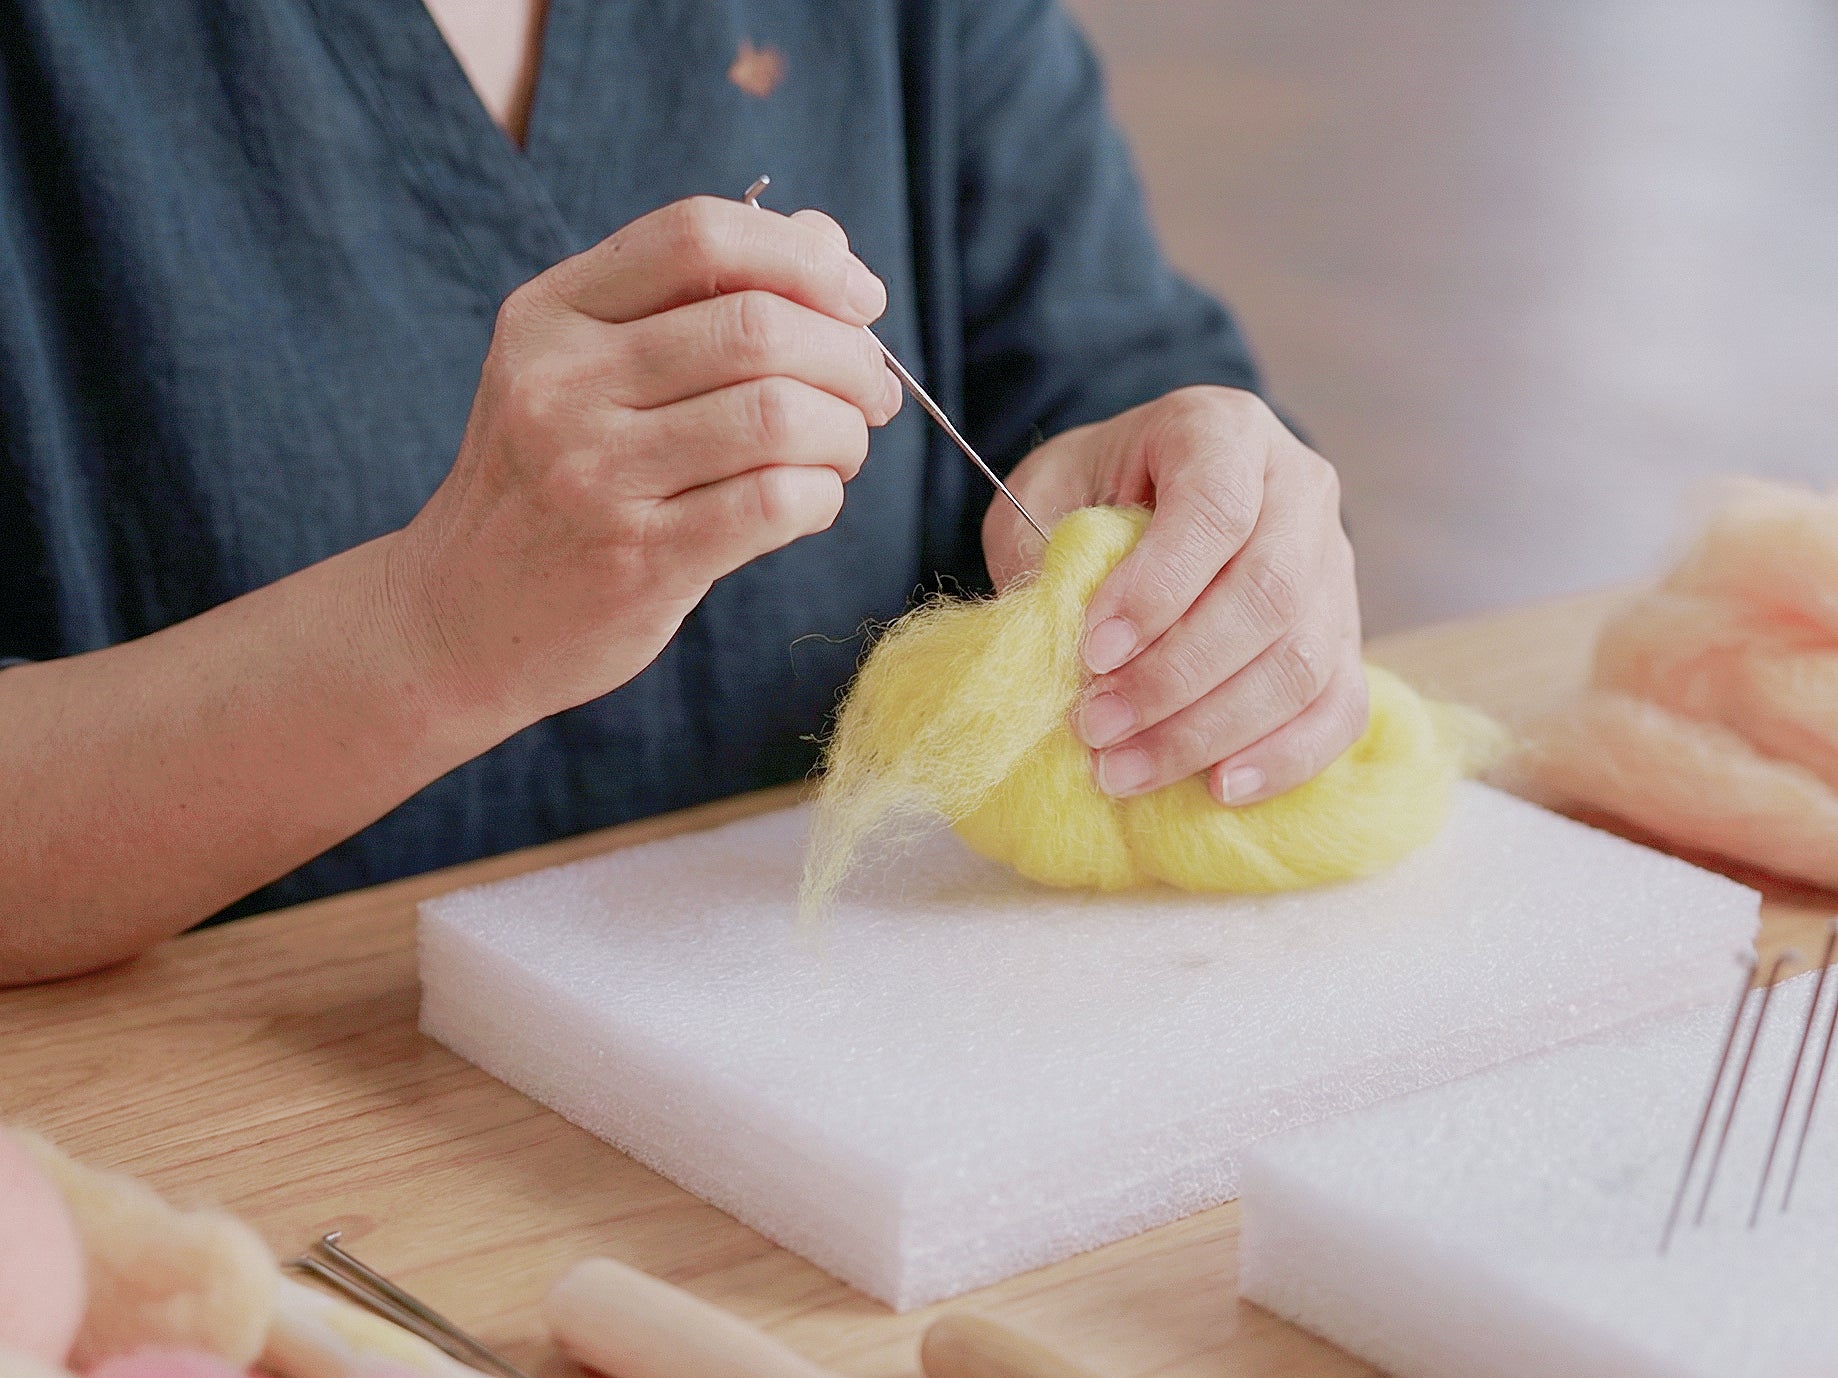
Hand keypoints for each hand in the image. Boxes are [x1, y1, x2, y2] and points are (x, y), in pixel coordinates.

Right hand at [390, 196, 901, 725]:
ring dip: (843, 429)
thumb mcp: (582, 371)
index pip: (698, 237)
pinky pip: (773, 503)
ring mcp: (595, 475)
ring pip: (776, 414)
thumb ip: (694, 300)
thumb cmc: (546, 484)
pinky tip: (811, 499)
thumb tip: (825, 241)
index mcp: (551, 315)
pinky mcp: (638, 560)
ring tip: (843, 447)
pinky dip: (821, 495)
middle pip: (755, 326)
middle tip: (871, 391)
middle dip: (848, 354)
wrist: (458, 618)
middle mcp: (563, 385)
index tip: (859, 298)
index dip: (803, 257)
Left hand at [982, 386, 1364, 805]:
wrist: (1152, 488)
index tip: (1093, 651)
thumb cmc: (1094, 490)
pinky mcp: (1346, 634)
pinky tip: (1218, 788)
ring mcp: (1335, 564)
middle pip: (1268, 594)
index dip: (1157, 588)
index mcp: (1222, 431)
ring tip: (1125, 770)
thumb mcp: (1047, 495)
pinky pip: (1339, 707)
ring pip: (1302, 661)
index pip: (1214, 509)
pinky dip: (1284, 758)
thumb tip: (1058, 648)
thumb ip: (1048, 553)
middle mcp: (1299, 487)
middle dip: (1175, 678)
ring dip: (1210, 731)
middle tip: (1096, 729)